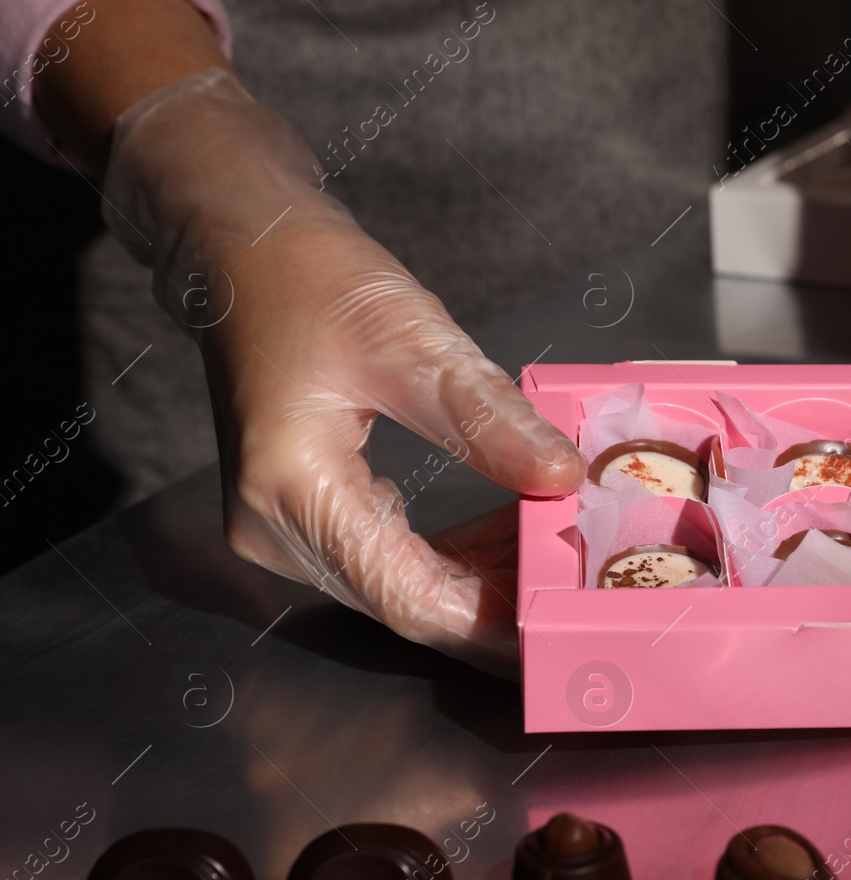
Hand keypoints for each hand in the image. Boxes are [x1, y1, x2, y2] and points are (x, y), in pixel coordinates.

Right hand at [103, 69, 582, 673]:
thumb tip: (563, 480)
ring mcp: (280, 526)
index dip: (491, 626)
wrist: (241, 246)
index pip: (409, 599)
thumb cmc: (311, 278)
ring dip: (478, 578)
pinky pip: (384, 557)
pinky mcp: (299, 512)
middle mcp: (274, 529)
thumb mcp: (415, 342)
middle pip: (405, 604)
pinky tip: (505, 534)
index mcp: (293, 491)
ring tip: (556, 555)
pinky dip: (447, 554)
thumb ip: (489, 422)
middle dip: (497, 603)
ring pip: (398, 587)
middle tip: (580, 591)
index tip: (561, 633)